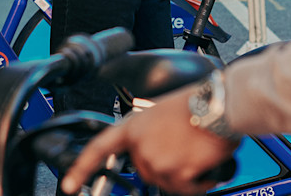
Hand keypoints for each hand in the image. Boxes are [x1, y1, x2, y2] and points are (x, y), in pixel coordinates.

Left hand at [60, 87, 238, 195]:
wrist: (220, 105)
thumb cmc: (198, 104)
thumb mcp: (160, 114)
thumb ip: (148, 135)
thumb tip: (154, 154)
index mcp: (133, 126)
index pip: (99, 149)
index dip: (82, 168)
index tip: (70, 183)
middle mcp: (140, 144)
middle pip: (144, 172)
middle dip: (164, 168)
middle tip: (183, 152)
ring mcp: (156, 159)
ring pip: (166, 182)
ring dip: (183, 176)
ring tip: (196, 154)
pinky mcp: (176, 172)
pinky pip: (185, 189)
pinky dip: (198, 183)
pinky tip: (205, 166)